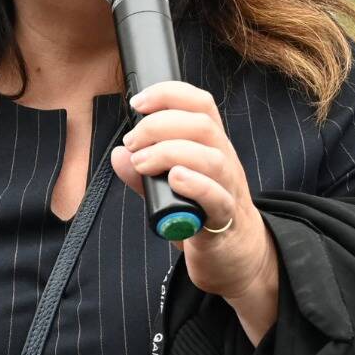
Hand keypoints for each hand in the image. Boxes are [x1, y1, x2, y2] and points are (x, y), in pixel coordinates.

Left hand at [112, 81, 279, 340]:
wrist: (236, 260)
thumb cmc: (201, 218)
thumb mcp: (168, 191)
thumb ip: (143, 175)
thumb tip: (118, 154)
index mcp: (211, 147)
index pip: (200, 105)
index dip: (169, 94)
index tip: (137, 102)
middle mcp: (224, 162)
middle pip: (203, 125)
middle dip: (160, 125)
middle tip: (133, 142)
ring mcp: (228, 190)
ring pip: (212, 157)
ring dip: (171, 152)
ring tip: (143, 163)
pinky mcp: (225, 221)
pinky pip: (217, 198)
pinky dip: (195, 184)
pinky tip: (174, 179)